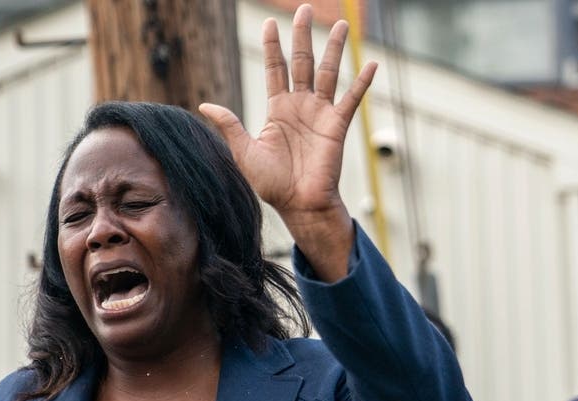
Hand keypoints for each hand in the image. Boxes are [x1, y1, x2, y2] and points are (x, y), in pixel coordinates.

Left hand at [200, 4, 376, 279]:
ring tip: (340, 24)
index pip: (275, 69)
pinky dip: (362, 82)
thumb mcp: (244, 152)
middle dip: (303, 35)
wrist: (299, 205)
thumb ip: (230, 126)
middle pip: (302, 62)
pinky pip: (352, 99)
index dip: (273, 46)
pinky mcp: (338, 126)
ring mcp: (320, 114)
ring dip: (334, 48)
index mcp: (277, 110)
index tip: (270, 22)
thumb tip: (206, 106)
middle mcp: (300, 107)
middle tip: (306, 9)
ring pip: (328, 72)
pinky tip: (371, 63)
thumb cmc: (272, 184)